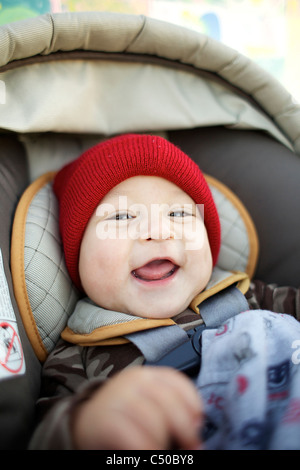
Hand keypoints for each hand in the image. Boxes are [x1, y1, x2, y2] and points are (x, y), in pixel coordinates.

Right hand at [73, 366, 202, 449]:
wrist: (86, 424)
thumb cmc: (124, 417)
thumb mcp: (147, 403)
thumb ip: (168, 407)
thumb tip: (195, 429)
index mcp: (147, 374)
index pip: (178, 383)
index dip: (193, 405)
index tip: (198, 424)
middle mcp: (133, 380)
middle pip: (171, 404)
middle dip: (186, 431)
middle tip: (190, 447)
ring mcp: (118, 397)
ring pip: (156, 423)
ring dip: (163, 443)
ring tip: (160, 449)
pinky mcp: (106, 420)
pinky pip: (137, 439)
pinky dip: (148, 450)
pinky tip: (148, 452)